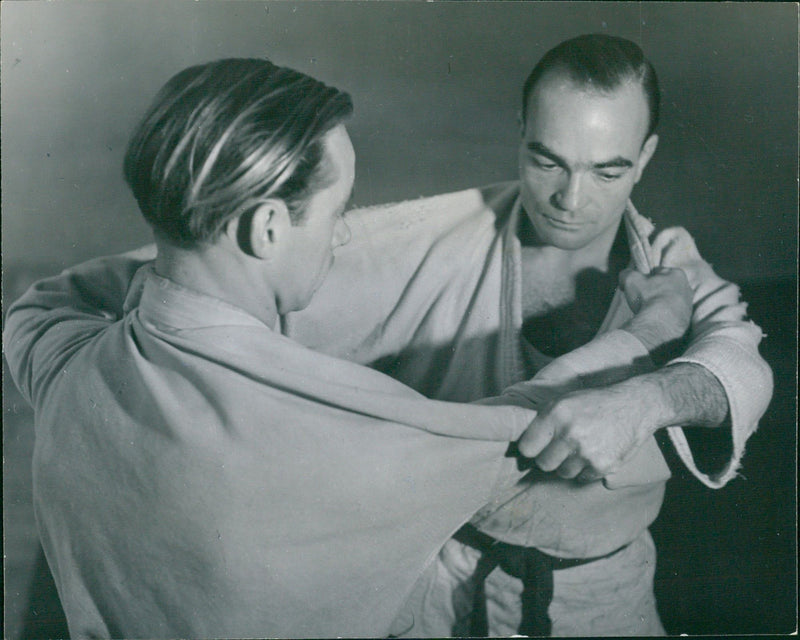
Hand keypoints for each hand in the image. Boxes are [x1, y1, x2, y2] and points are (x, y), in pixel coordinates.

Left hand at [516, 378, 662, 480]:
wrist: (635, 404)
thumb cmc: (595, 402)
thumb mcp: (564, 400)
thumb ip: (543, 421)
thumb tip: (521, 444)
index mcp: (555, 413)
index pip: (526, 448)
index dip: (532, 448)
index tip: (538, 447)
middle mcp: (569, 433)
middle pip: (543, 464)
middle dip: (549, 458)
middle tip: (561, 448)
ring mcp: (586, 451)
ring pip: (562, 473)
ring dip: (569, 465)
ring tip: (581, 448)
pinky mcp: (602, 465)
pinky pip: (582, 478)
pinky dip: (586, 470)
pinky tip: (595, 453)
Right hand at [619, 266, 692, 353]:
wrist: (659, 324)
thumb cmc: (647, 297)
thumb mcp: (630, 279)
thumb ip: (627, 273)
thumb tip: (625, 275)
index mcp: (677, 274)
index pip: (659, 272)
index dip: (647, 278)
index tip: (639, 285)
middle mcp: (687, 288)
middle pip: (667, 287)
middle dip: (656, 291)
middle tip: (643, 298)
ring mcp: (688, 306)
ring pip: (671, 302)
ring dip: (661, 305)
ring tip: (647, 311)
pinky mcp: (686, 321)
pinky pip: (672, 316)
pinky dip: (664, 317)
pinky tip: (654, 320)